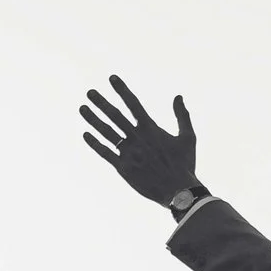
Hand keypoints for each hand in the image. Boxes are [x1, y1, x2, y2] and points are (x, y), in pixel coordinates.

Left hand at [80, 75, 198, 205]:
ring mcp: (129, 153)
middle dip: (101, 103)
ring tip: (82, 108)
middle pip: (115, 116)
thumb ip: (182, 116)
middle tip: (90, 92)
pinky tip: (86, 134)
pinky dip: (95, 144)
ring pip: (107, 132)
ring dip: (93, 119)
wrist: (178, 192)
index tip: (111, 78)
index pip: (133, 104)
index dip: (121, 90)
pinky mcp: (123, 168)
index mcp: (151, 129)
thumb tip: (178, 97)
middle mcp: (137, 139)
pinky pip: (105, 153)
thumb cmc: (184, 165)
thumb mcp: (188, 137)